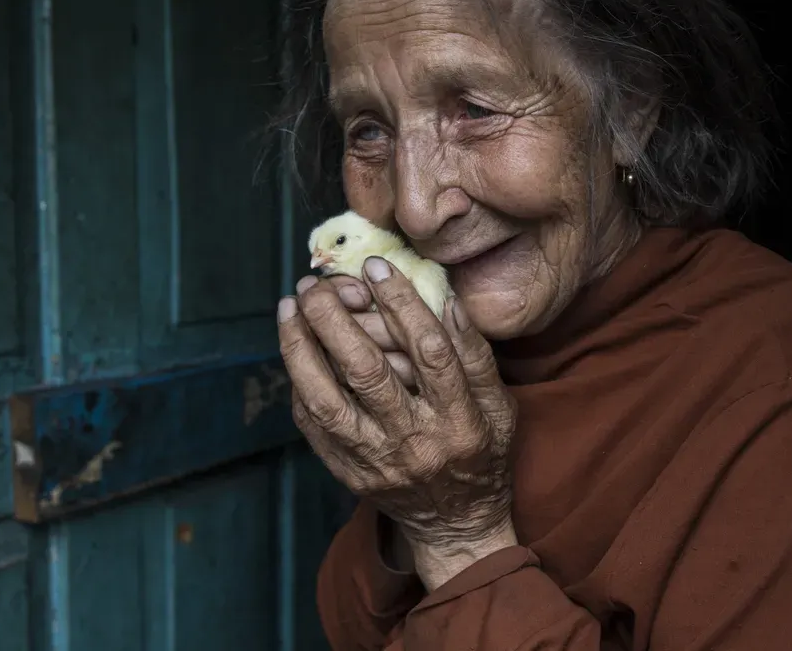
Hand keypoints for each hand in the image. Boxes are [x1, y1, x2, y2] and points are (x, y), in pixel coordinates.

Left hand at [278, 257, 518, 586]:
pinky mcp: (348, 472)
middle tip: (318, 284)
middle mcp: (416, 442)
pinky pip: (313, 424)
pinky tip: (294, 350)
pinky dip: (299, 383)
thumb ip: (476, 356)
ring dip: (302, 349)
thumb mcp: (500, 407)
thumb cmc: (482, 452)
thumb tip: (447, 300)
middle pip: (368, 372)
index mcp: (461, 421)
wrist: (455, 523)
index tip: (376, 268)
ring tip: (291, 309)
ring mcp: (377, 461)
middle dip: (336, 319)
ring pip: (327, 399)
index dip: (402, 304)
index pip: (430, 352)